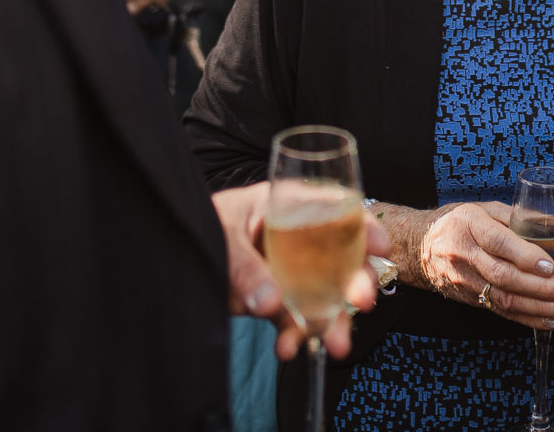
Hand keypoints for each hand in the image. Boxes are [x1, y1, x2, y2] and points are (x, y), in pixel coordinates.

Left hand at [214, 182, 390, 362]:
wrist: (171, 257)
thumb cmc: (197, 224)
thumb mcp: (220, 236)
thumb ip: (245, 268)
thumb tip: (271, 304)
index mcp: (285, 204)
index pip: (334, 207)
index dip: (363, 226)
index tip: (382, 249)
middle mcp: (296, 237)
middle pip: (340, 257)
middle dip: (356, 283)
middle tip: (361, 302)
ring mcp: (287, 271)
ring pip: (322, 295)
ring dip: (330, 322)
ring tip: (332, 346)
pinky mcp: (274, 299)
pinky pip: (292, 319)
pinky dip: (294, 336)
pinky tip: (288, 349)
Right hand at [416, 202, 553, 329]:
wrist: (419, 248)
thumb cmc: (458, 223)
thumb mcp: (481, 208)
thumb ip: (513, 216)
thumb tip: (551, 223)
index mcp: (469, 225)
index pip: (498, 242)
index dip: (525, 256)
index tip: (551, 265)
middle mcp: (465, 254)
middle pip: (504, 276)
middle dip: (540, 288)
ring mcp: (465, 280)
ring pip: (503, 298)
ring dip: (538, 308)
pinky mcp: (469, 299)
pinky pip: (499, 311)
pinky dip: (526, 318)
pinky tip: (549, 321)